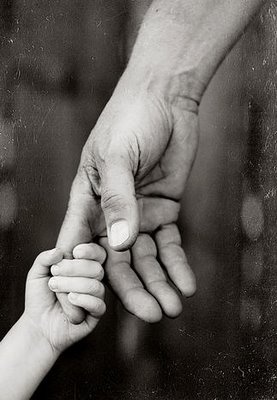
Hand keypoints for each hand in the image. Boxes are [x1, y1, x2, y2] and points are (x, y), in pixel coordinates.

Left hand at [24, 244, 105, 354]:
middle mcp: (93, 280)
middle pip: (96, 268)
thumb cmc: (39, 298)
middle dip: (74, 269)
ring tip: (55, 288)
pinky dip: (83, 300)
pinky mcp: (95, 314)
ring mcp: (95, 297)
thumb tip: (59, 251)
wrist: (37, 325)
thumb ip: (44, 259)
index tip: (75, 252)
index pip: (98, 254)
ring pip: (95, 286)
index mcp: (83, 267)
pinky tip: (70, 299)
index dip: (90, 251)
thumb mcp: (36, 274)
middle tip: (54, 273)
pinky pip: (98, 304)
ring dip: (72, 285)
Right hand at [57, 76, 197, 322]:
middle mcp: (111, 214)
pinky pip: (169, 244)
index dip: (85, 276)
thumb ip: (118, 200)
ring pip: (145, 258)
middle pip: (118, 261)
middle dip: (134, 289)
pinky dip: (177, 264)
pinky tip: (186, 285)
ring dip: (159, 283)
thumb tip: (120, 243)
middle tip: (152, 314)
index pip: (81, 245)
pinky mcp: (164, 211)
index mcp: (88, 201)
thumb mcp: (118, 157)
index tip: (91, 308)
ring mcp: (138, 215)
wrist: (165, 101)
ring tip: (172, 309)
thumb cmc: (130, 121)